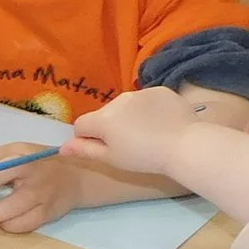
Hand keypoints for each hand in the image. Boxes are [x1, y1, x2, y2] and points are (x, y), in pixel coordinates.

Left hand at [0, 142, 82, 233]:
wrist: (77, 176)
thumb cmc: (36, 163)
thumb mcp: (12, 152)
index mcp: (21, 156)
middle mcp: (33, 175)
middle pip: (7, 190)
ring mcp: (42, 196)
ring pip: (11, 215)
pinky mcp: (48, 213)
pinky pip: (21, 226)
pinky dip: (8, 226)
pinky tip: (5, 220)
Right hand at [63, 87, 200, 177]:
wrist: (186, 145)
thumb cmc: (144, 157)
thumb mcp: (112, 159)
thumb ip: (85, 150)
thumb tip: (61, 147)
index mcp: (102, 118)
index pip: (81, 125)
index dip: (87, 138)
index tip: (105, 149)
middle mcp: (118, 100)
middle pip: (104, 114)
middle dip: (110, 126)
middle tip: (130, 144)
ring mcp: (141, 93)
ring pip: (125, 106)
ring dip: (129, 116)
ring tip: (148, 133)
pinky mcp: (160, 90)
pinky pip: (146, 100)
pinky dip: (149, 109)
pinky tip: (162, 122)